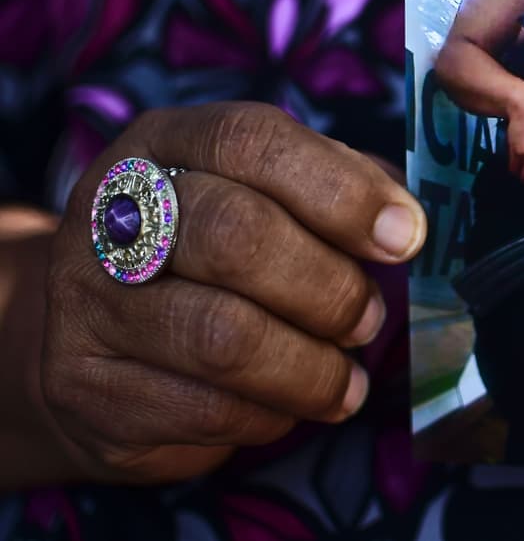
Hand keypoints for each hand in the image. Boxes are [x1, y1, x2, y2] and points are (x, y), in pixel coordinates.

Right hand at [39, 102, 427, 482]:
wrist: (105, 346)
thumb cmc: (217, 258)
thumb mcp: (272, 196)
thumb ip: (341, 188)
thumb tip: (406, 219)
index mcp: (165, 143)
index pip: (250, 140)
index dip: (341, 189)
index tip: (406, 237)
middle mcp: (110, 212)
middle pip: (234, 236)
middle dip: (328, 287)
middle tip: (368, 320)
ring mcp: (85, 301)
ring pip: (223, 337)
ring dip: (311, 367)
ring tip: (346, 380)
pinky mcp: (85, 387)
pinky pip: (205, 409)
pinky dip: (272, 414)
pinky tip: (290, 406)